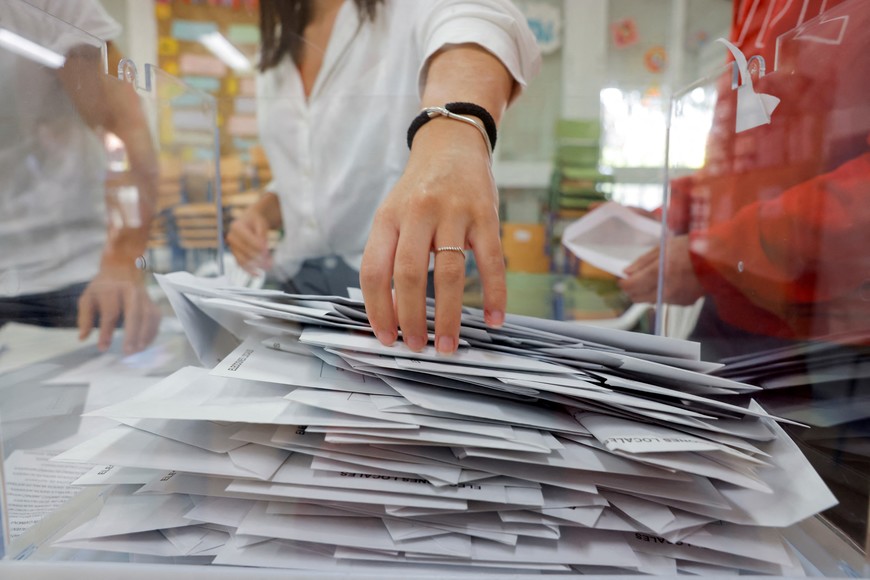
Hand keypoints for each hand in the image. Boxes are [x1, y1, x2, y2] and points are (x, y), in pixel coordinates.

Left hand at [77, 260, 160, 353]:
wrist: (123, 267)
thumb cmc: (102, 287)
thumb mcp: (87, 297)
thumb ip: (85, 318)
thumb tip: (83, 338)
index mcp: (111, 290)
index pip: (110, 313)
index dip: (106, 332)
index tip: (102, 348)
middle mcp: (130, 291)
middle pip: (134, 314)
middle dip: (132, 334)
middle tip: (127, 352)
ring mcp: (144, 295)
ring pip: (148, 316)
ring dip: (145, 334)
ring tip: (138, 350)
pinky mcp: (152, 301)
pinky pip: (156, 317)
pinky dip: (153, 331)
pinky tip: (146, 343)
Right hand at [226, 205, 272, 274]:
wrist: (250, 223)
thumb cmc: (257, 222)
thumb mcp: (261, 224)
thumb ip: (262, 236)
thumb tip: (263, 249)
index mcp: (237, 226)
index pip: (248, 239)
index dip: (258, 246)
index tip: (267, 251)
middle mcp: (231, 237)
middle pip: (246, 251)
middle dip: (259, 258)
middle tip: (271, 262)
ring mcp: (232, 247)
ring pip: (243, 259)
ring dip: (256, 265)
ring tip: (268, 267)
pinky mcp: (235, 255)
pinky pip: (241, 264)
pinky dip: (249, 270)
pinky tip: (258, 274)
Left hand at [361, 119, 505, 353]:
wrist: (452, 144)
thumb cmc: (420, 190)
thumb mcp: (393, 214)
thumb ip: (389, 254)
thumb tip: (391, 311)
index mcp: (388, 218)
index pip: (374, 270)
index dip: (377, 308)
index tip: (386, 337)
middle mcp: (418, 213)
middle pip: (408, 274)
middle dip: (411, 318)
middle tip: (416, 346)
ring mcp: (453, 213)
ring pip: (448, 273)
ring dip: (447, 315)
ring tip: (447, 343)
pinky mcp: (486, 215)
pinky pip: (491, 261)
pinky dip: (494, 294)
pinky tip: (493, 318)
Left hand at [620, 234, 703, 304]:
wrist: (719, 258)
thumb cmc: (691, 247)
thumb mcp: (664, 247)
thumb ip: (643, 262)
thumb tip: (626, 272)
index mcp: (660, 272)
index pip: (631, 286)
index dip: (623, 283)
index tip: (622, 279)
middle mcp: (666, 289)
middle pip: (638, 297)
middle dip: (632, 290)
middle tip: (634, 280)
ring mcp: (676, 298)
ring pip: (651, 301)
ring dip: (646, 293)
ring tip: (653, 279)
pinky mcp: (684, 302)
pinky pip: (666, 301)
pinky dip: (662, 294)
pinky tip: (670, 282)